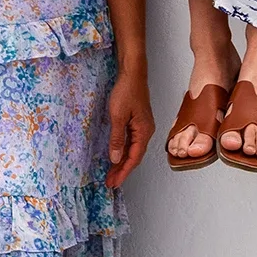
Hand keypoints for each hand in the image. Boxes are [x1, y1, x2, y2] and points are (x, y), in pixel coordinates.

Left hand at [107, 69, 153, 184]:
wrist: (133, 73)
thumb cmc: (126, 91)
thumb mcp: (118, 116)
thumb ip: (117, 139)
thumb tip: (115, 159)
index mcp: (144, 132)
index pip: (134, 158)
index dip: (123, 172)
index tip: (114, 183)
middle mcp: (146, 131)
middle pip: (135, 157)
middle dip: (122, 171)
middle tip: (110, 182)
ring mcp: (143, 127)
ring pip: (133, 150)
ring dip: (122, 162)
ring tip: (111, 174)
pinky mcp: (138, 122)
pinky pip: (131, 142)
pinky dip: (124, 151)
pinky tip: (117, 156)